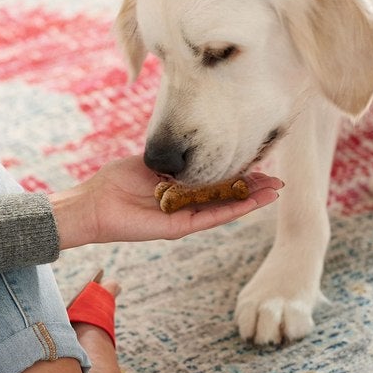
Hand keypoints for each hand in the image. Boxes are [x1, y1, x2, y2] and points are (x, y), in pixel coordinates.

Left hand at [50, 156, 282, 248]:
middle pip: (228, 196)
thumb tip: (199, 145)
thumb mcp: (152, 162)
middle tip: (279, 181)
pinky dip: (233, 209)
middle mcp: (187, 204)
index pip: (218, 181)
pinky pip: (211, 217)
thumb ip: (176, 158)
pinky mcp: (179, 227)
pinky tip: (252, 201)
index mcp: (182, 188)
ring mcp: (185, 217)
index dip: (240, 174)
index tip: (261, 164)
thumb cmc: (117, 180)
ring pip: (225, 208)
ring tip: (275, 192)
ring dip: (251, 201)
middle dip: (253, 188)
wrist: (94, 203)